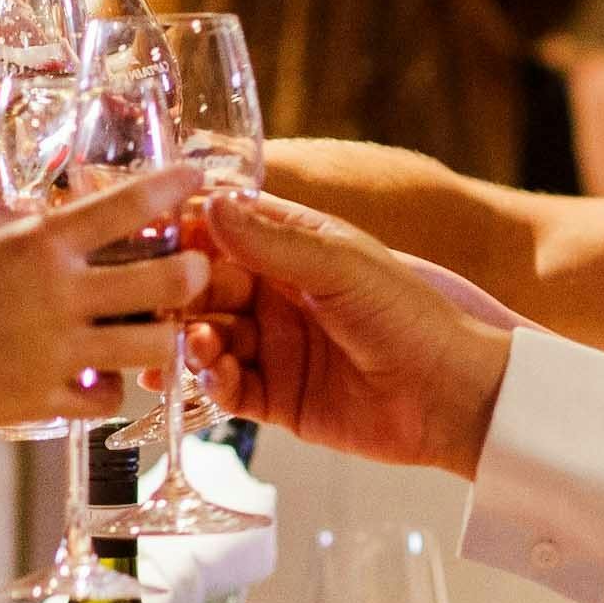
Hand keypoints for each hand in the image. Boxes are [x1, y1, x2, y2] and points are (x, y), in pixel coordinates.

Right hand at [0, 170, 203, 448]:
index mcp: (34, 243)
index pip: (126, 206)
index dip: (173, 187)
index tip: (196, 177)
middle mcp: (59, 296)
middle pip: (169, 281)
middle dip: (192, 272)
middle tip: (188, 270)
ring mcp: (56, 353)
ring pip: (154, 346)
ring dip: (161, 335)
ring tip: (150, 328)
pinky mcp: (42, 402)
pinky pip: (107, 397)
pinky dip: (110, 386)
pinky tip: (96, 376)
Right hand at [184, 190, 512, 476]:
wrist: (453, 395)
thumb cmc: (411, 316)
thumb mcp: (340, 266)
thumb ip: (272, 241)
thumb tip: (208, 203)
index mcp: (293, 249)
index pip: (222, 230)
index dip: (185, 232)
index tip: (150, 237)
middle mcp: (276, 295)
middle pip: (204, 287)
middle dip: (178, 294)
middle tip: (157, 301)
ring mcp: (273, 347)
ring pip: (207, 340)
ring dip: (189, 339)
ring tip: (187, 343)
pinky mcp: (276, 399)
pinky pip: (227, 389)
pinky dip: (211, 381)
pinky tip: (213, 372)